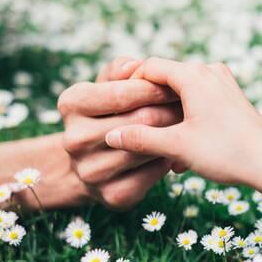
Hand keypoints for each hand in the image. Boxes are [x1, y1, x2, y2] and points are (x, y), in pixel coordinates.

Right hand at [57, 57, 182, 209]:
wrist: (94, 164)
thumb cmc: (108, 112)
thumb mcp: (107, 85)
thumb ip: (120, 71)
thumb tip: (135, 65)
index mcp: (70, 103)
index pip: (120, 93)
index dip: (152, 88)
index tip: (174, 86)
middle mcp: (73, 139)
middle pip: (141, 120)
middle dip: (170, 109)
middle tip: (191, 104)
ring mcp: (90, 172)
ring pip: (148, 147)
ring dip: (174, 134)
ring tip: (190, 124)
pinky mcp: (112, 196)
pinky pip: (152, 174)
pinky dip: (168, 160)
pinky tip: (177, 150)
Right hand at [104, 57, 261, 186]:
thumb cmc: (226, 152)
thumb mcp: (177, 146)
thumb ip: (141, 139)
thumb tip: (111, 136)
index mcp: (193, 75)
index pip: (149, 66)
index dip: (129, 84)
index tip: (118, 106)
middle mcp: (210, 71)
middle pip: (167, 78)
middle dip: (149, 104)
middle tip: (135, 129)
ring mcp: (224, 83)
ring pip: (184, 92)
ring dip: (169, 116)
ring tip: (161, 147)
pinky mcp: (232, 97)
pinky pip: (200, 99)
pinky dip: (187, 118)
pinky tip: (184, 151)